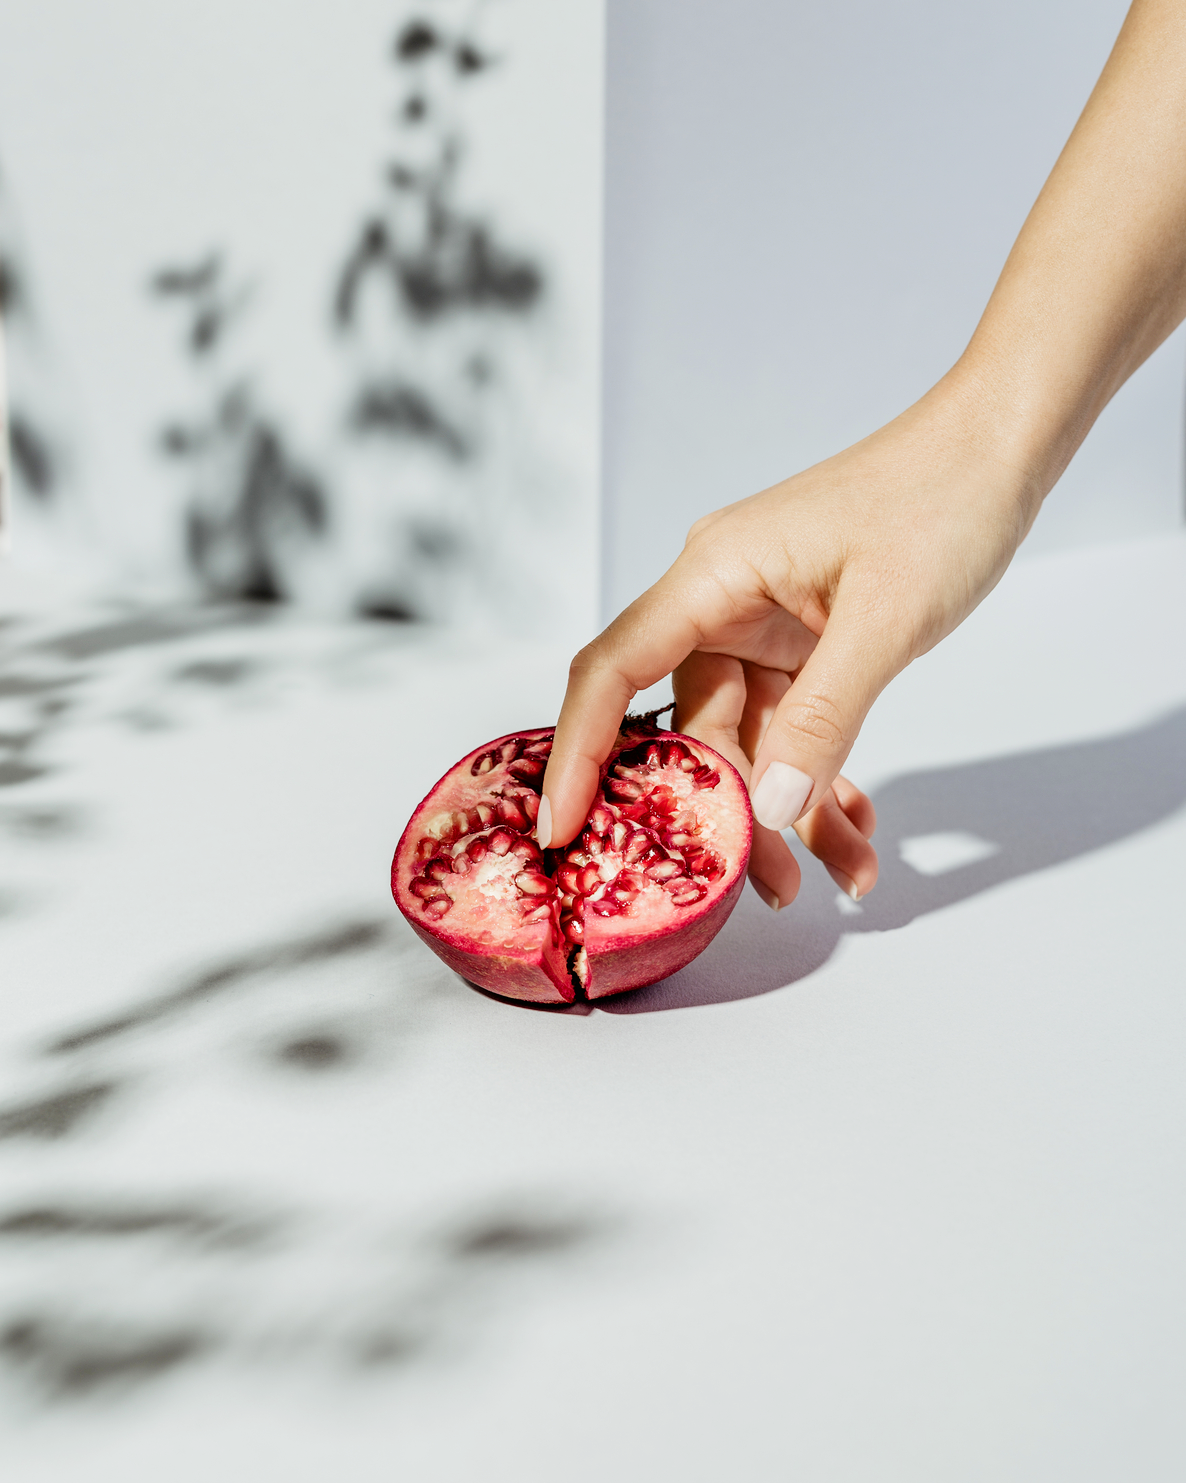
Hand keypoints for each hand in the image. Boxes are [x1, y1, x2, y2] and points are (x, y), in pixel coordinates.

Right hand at [539, 379, 1038, 907]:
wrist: (998, 448)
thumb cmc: (940, 499)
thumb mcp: (886, 615)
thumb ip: (825, 715)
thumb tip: (769, 810)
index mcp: (712, 575)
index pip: (613, 672)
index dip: (576, 753)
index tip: (559, 831)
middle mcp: (721, 603)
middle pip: (693, 729)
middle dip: (731, 812)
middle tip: (771, 889)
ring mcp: (762, 626)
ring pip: (751, 742)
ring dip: (794, 810)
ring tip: (846, 874)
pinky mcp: (803, 645)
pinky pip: (795, 728)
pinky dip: (824, 776)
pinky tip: (861, 825)